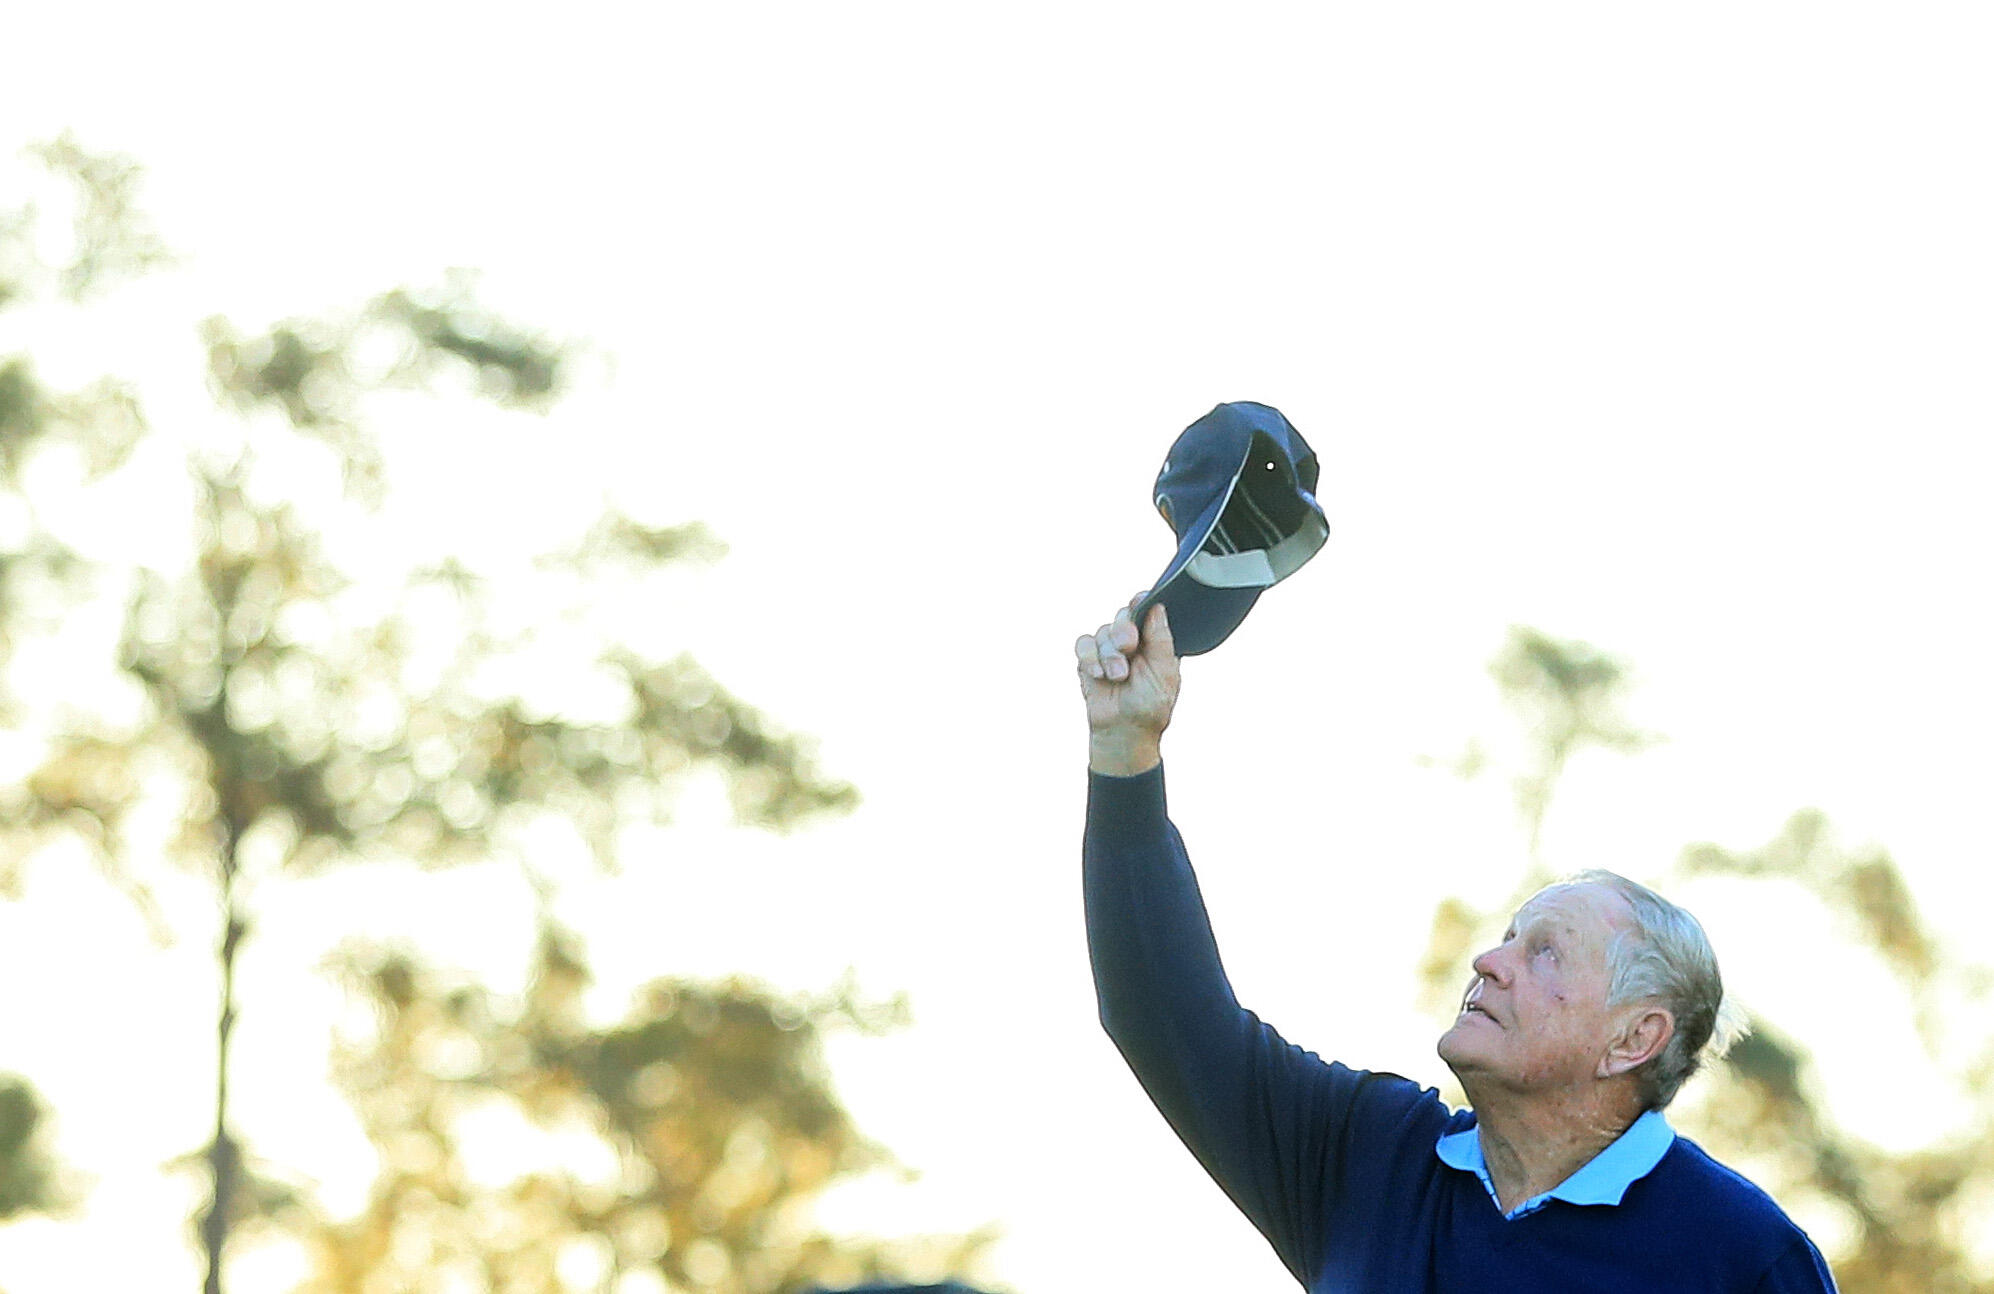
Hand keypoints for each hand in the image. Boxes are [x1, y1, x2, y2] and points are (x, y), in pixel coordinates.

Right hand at [1075, 592, 1180, 774]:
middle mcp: (1132, 642)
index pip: (1147, 611)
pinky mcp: (1089, 661)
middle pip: (1123, 616)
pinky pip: (1083, 644)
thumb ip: (1161, 639)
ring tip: (1118, 676)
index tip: (1140, 601)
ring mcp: (1109, 650)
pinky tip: (1099, 674)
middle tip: (1128, 647)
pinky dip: (1090, 658)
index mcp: (1153, 641)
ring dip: (1109, 654)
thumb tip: (1158, 608)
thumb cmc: (1149, 707)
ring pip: (1103, 632)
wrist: (1124, 732)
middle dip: (1124, 630)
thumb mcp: (1164, 673)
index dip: (1142, 602)